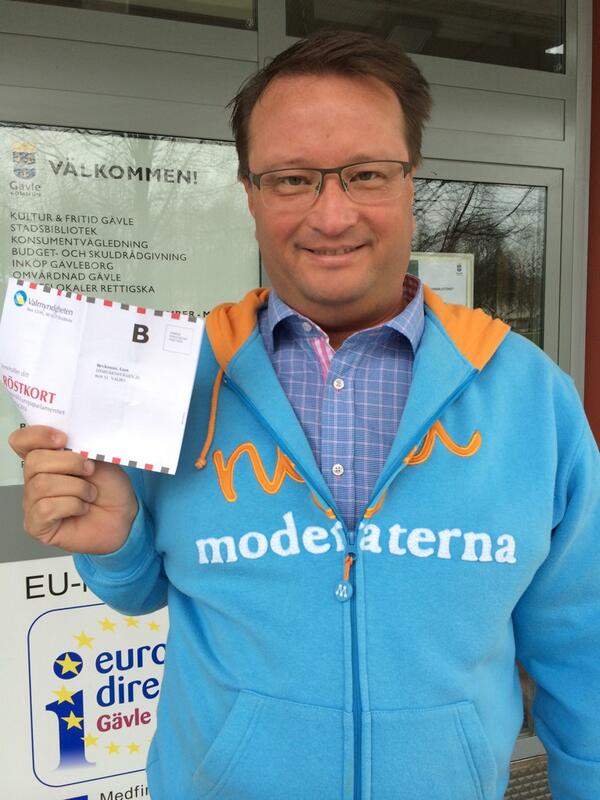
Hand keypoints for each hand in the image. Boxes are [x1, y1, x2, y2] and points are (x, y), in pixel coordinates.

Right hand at [9, 425, 137, 554]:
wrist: (124, 515)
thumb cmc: (109, 487)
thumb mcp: (98, 457)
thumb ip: (78, 446)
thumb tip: (66, 440)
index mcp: (45, 459)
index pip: (21, 440)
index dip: (38, 435)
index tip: (63, 439)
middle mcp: (33, 480)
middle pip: (33, 462)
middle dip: (69, 463)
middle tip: (90, 470)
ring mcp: (33, 504)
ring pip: (41, 485)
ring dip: (77, 487)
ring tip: (90, 493)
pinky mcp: (37, 526)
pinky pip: (46, 508)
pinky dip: (72, 505)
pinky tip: (82, 508)